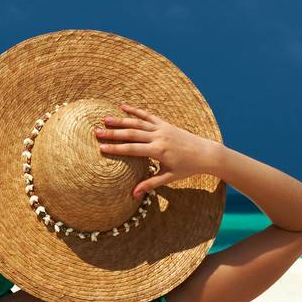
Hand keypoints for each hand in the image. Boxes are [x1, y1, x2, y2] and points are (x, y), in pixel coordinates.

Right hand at [95, 105, 223, 198]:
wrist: (205, 153)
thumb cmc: (187, 168)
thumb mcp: (169, 178)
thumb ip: (150, 184)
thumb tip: (133, 194)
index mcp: (159, 151)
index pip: (132, 149)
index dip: (116, 148)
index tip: (101, 148)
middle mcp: (159, 137)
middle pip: (132, 134)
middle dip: (113, 133)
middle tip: (96, 132)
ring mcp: (162, 128)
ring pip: (137, 123)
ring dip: (120, 120)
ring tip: (105, 119)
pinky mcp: (165, 124)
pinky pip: (148, 116)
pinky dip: (135, 111)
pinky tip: (123, 107)